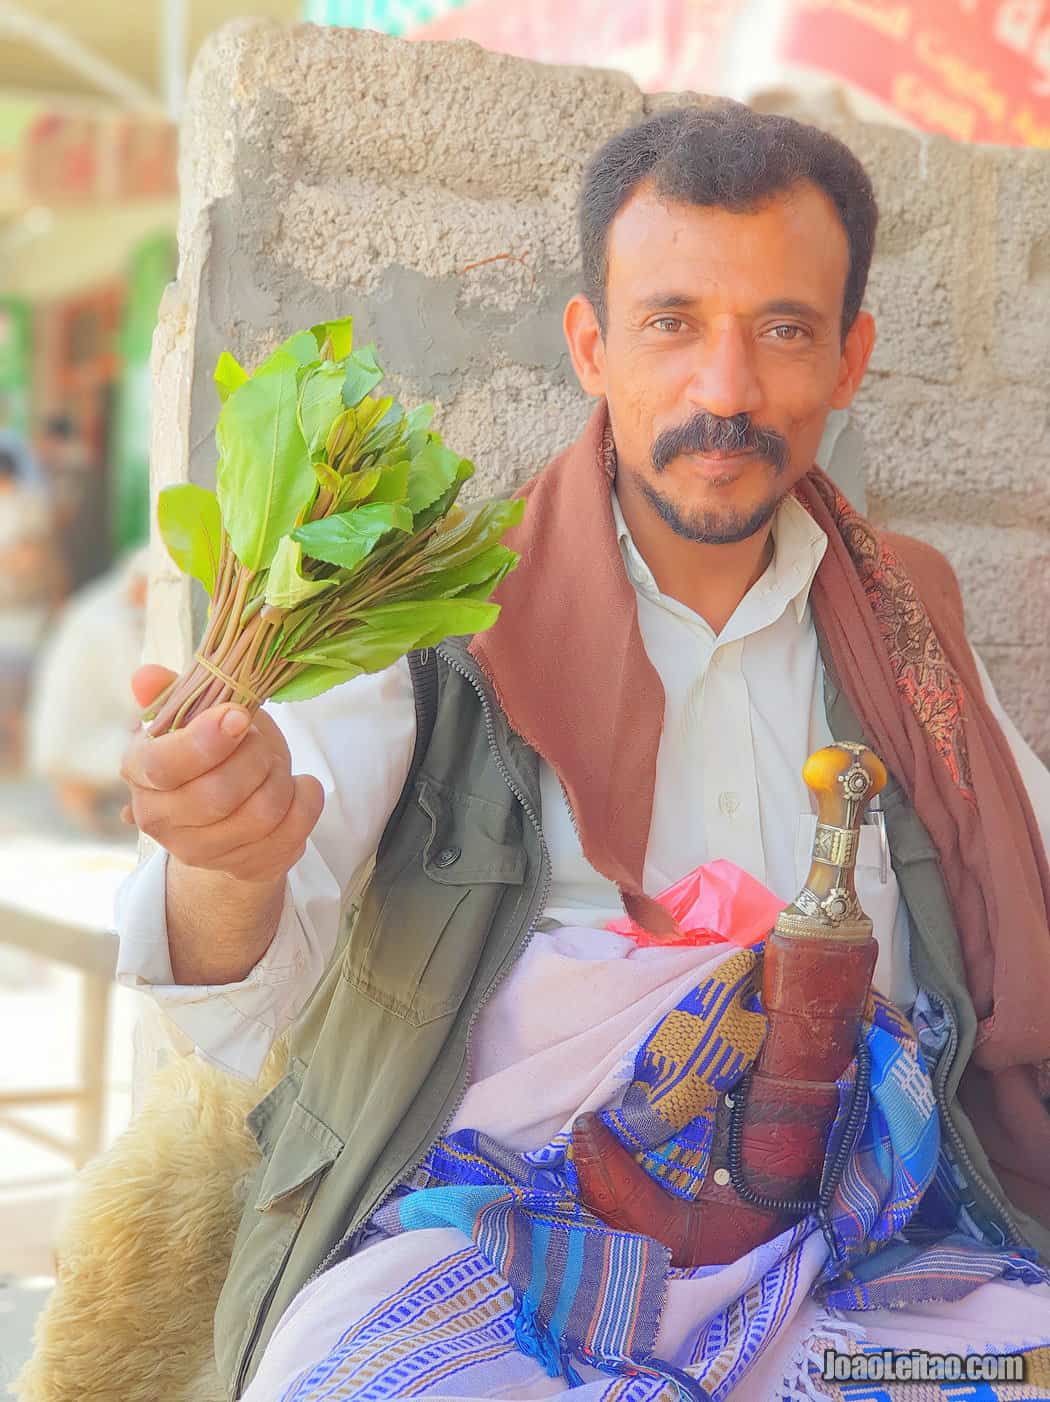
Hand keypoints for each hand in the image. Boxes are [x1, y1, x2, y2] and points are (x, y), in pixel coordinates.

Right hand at [120, 665, 324, 882]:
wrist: (230, 810)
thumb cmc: (212, 752)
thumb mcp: (193, 716)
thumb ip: (173, 693)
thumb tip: (145, 677)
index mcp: (141, 773)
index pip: (163, 767)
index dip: (206, 741)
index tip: (239, 717)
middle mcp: (162, 820)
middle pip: (218, 794)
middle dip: (254, 756)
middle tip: (258, 740)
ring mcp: (203, 853)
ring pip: (261, 813)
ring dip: (280, 777)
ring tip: (273, 764)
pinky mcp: (247, 867)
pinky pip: (293, 832)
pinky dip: (307, 799)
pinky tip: (298, 786)